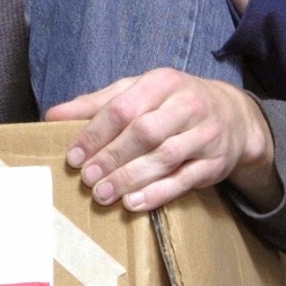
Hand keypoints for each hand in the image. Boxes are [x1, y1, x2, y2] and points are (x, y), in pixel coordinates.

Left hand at [45, 68, 280, 212]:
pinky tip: (133, 203)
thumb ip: (96, 104)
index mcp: (163, 82)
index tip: (74, 156)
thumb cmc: (171, 104)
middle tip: (88, 179)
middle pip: (145, 132)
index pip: (124, 107)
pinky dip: (157, 193)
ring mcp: (205, 134)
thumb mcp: (137, 93)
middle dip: (112, 157)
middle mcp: (188, 104)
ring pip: (165, 157)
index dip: (96, 133)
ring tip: (104, 194)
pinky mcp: (215, 163)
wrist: (233, 116)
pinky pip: (185, 180)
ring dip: (131, 178)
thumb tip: (52, 116)